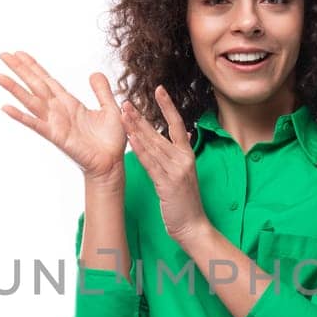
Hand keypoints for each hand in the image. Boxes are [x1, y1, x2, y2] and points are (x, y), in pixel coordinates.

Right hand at [0, 50, 124, 179]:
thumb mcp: (110, 109)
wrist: (112, 164)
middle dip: (19, 70)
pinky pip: (36, 124)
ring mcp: (55, 123)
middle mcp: (58, 111)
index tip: (19, 53)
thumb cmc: (111, 141)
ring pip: (30, 101)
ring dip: (14, 88)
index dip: (34, 67)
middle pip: (35, 85)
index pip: (48, 80)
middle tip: (2, 54)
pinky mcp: (56, 136)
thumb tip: (94, 73)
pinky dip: (21, 116)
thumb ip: (101, 91)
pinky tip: (6, 108)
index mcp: (70, 103)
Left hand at [121, 85, 209, 242]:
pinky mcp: (168, 184)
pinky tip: (131, 139)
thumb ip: (180, 155)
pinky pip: (151, 164)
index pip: (178, 124)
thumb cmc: (185, 202)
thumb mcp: (185, 174)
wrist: (193, 226)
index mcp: (187, 155)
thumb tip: (182, 136)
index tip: (160, 89)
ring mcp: (176, 171)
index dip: (168, 106)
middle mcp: (183, 159)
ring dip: (136, 129)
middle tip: (126, 102)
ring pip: (153, 145)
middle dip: (141, 117)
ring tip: (123, 115)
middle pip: (159, 133)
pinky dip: (141, 150)